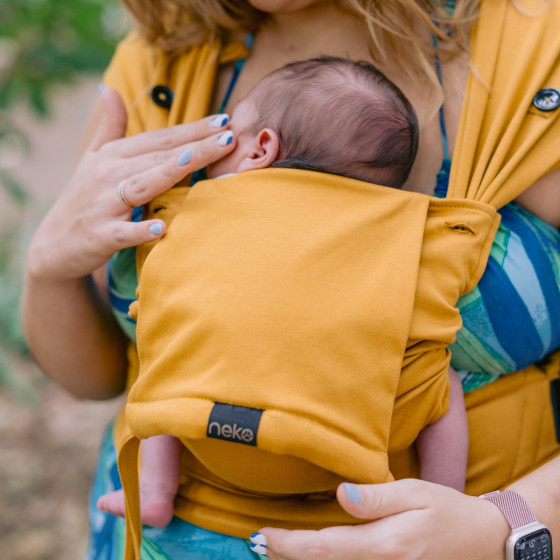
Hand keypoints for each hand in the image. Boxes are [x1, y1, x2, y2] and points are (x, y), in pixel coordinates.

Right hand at [26, 86, 235, 281]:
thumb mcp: (92, 158)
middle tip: (229, 136)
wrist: (55, 243)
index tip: (224, 121)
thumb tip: (109, 88)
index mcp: (114, 155)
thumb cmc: (84, 197)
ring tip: (195, 161)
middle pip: (159, 158)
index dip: (192, 129)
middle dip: (195, 146)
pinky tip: (161, 227)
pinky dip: (141, 230)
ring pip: (143, 186)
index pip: (161, 139)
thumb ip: (110, 127)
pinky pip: (124, 232)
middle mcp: (109, 174)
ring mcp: (104, 205)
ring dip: (169, 173)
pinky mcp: (101, 235)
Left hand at [251, 480, 509, 559]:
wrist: (484, 543)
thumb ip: (376, 497)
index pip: (322, 548)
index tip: (260, 536)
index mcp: (384, 545)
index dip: (287, 545)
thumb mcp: (415, 493)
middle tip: (257, 544)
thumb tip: (340, 495)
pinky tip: (311, 557)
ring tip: (273, 552)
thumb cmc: (447, 511)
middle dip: (285, 559)